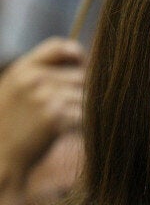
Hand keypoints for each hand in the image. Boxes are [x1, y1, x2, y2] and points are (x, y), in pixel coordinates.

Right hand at [0, 37, 85, 175]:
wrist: (0, 158)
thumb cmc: (12, 124)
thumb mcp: (16, 89)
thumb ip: (42, 72)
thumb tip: (83, 59)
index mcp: (22, 68)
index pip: (60, 46)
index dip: (77, 56)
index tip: (82, 68)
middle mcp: (33, 78)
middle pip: (81, 75)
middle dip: (83, 91)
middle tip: (73, 108)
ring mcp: (45, 96)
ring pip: (86, 95)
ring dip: (85, 109)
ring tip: (69, 122)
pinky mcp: (56, 117)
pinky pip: (86, 114)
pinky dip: (85, 124)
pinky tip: (71, 132)